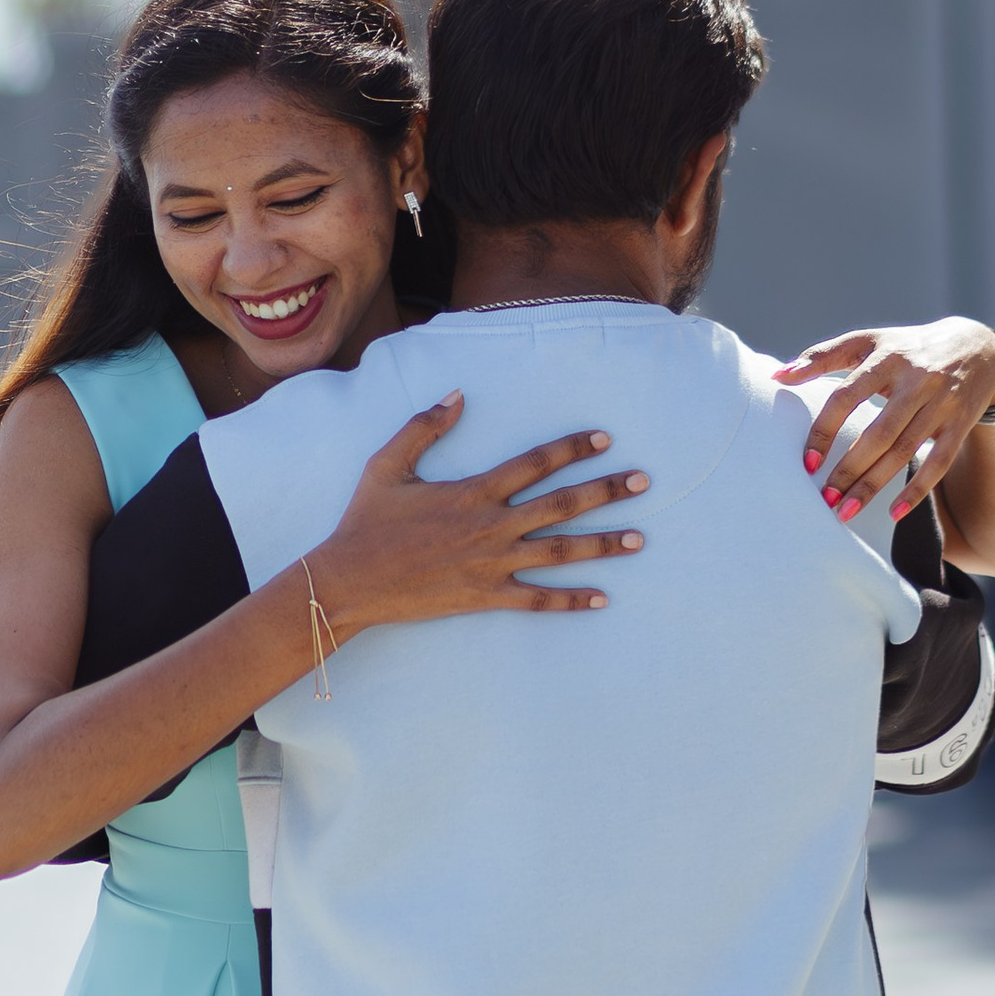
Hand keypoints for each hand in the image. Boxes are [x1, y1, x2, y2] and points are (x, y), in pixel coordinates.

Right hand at [308, 394, 649, 631]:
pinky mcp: (486, 595)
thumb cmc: (367, 521)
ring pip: (560, 552)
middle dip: (607, 491)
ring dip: (603, 544)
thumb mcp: (387, 465)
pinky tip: (602, 598)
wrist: (351, 581)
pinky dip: (571, 600)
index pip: (535, 463)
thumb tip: (457, 396)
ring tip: (639, 538)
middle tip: (644, 481)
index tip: (604, 438)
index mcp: (473, 492)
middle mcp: (491, 526)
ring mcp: (492, 564)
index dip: (572, 448)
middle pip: (562, 505)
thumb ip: (423, 427)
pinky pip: (537, 598)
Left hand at [772, 318, 994, 523]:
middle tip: (824, 499)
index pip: (847, 397)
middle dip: (849, 470)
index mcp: (886, 357)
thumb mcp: (868, 342)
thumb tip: (777, 375)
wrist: (976, 346)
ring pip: (904, 451)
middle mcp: (916, 379)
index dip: (825, 431)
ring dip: (874, 486)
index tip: (806, 464)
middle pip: (878, 433)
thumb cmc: (905, 348)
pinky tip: (894, 513)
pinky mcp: (961, 422)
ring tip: (846, 512)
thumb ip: (822, 356)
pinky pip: (940, 462)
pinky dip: (917, 489)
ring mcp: (941, 402)